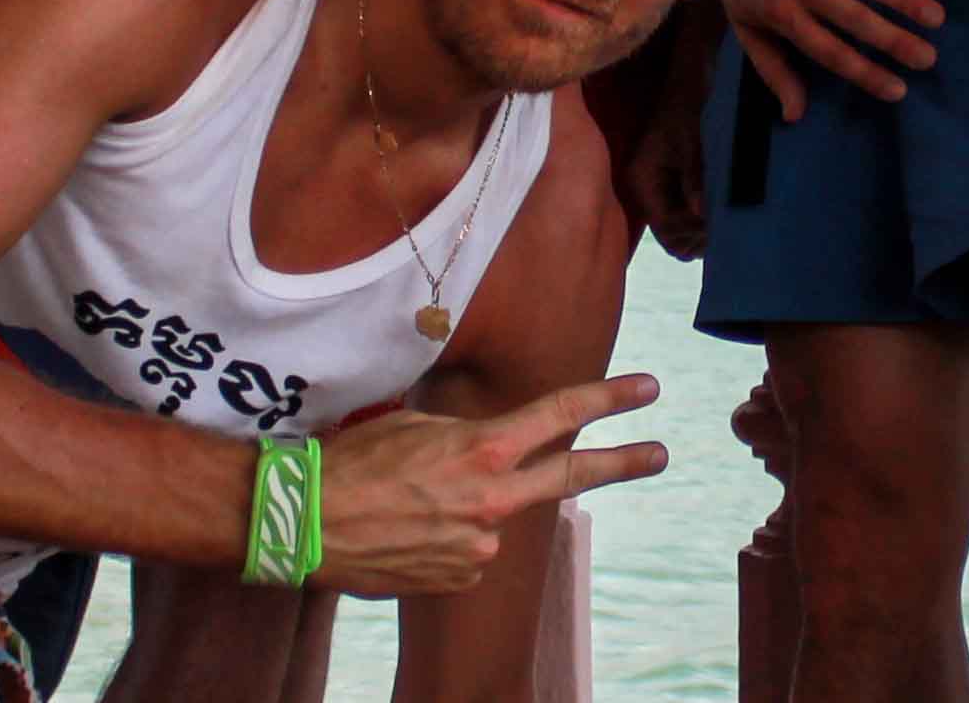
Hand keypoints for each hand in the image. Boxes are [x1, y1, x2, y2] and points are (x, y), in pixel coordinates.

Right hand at [313, 373, 665, 597]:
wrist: (306, 525)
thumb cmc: (353, 462)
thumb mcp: (416, 425)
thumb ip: (466, 434)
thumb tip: (491, 442)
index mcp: (483, 449)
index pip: (560, 415)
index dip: (609, 399)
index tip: (647, 390)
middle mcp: (493, 500)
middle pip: (571, 475)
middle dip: (622, 462)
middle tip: (662, 453)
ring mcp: (481, 545)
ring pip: (496, 515)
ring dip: (470, 506)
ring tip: (411, 502)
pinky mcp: (462, 578)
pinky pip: (469, 550)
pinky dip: (448, 538)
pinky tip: (408, 530)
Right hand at [616, 68, 712, 261]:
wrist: (689, 80)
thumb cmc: (689, 105)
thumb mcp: (693, 138)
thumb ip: (694, 175)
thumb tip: (701, 213)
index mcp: (642, 181)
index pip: (666, 227)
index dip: (694, 230)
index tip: (723, 221)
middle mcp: (644, 192)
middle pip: (671, 238)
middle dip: (699, 235)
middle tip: (727, 221)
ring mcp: (657, 192)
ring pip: (679, 232)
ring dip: (702, 230)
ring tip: (725, 215)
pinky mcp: (670, 188)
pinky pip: (684, 218)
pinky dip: (702, 219)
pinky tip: (720, 207)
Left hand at [709, 0, 936, 118]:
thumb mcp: (745, 27)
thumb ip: (772, 69)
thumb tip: (794, 114)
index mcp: (782, 13)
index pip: (829, 51)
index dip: (864, 72)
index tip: (897, 90)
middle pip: (854, 17)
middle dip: (894, 40)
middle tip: (928, 59)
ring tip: (935, 16)